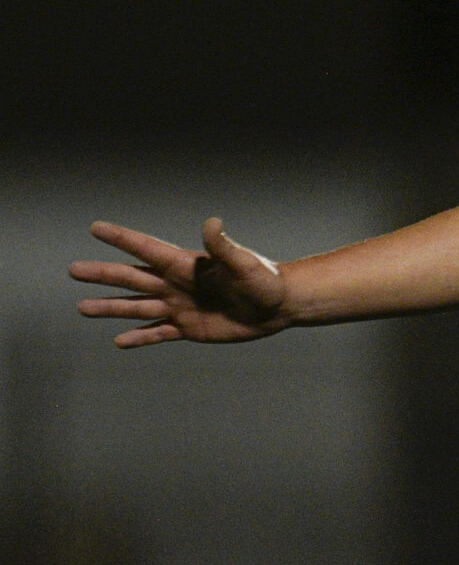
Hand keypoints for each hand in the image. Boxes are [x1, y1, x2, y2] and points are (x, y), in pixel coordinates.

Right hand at [71, 218, 290, 347]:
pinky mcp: (188, 329)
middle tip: (74, 270)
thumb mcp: (243, 263)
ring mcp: (179, 307)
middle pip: (132, 278)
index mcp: (186, 265)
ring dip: (111, 307)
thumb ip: (223, 246)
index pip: (147, 249)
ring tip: (83, 308)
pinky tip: (120, 341)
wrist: (278, 307)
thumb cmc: (264, 280)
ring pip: (137, 306)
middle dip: (103, 275)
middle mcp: (176, 284)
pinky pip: (158, 333)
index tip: (96, 228)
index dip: (122, 239)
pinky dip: (140, 337)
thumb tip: (212, 223)